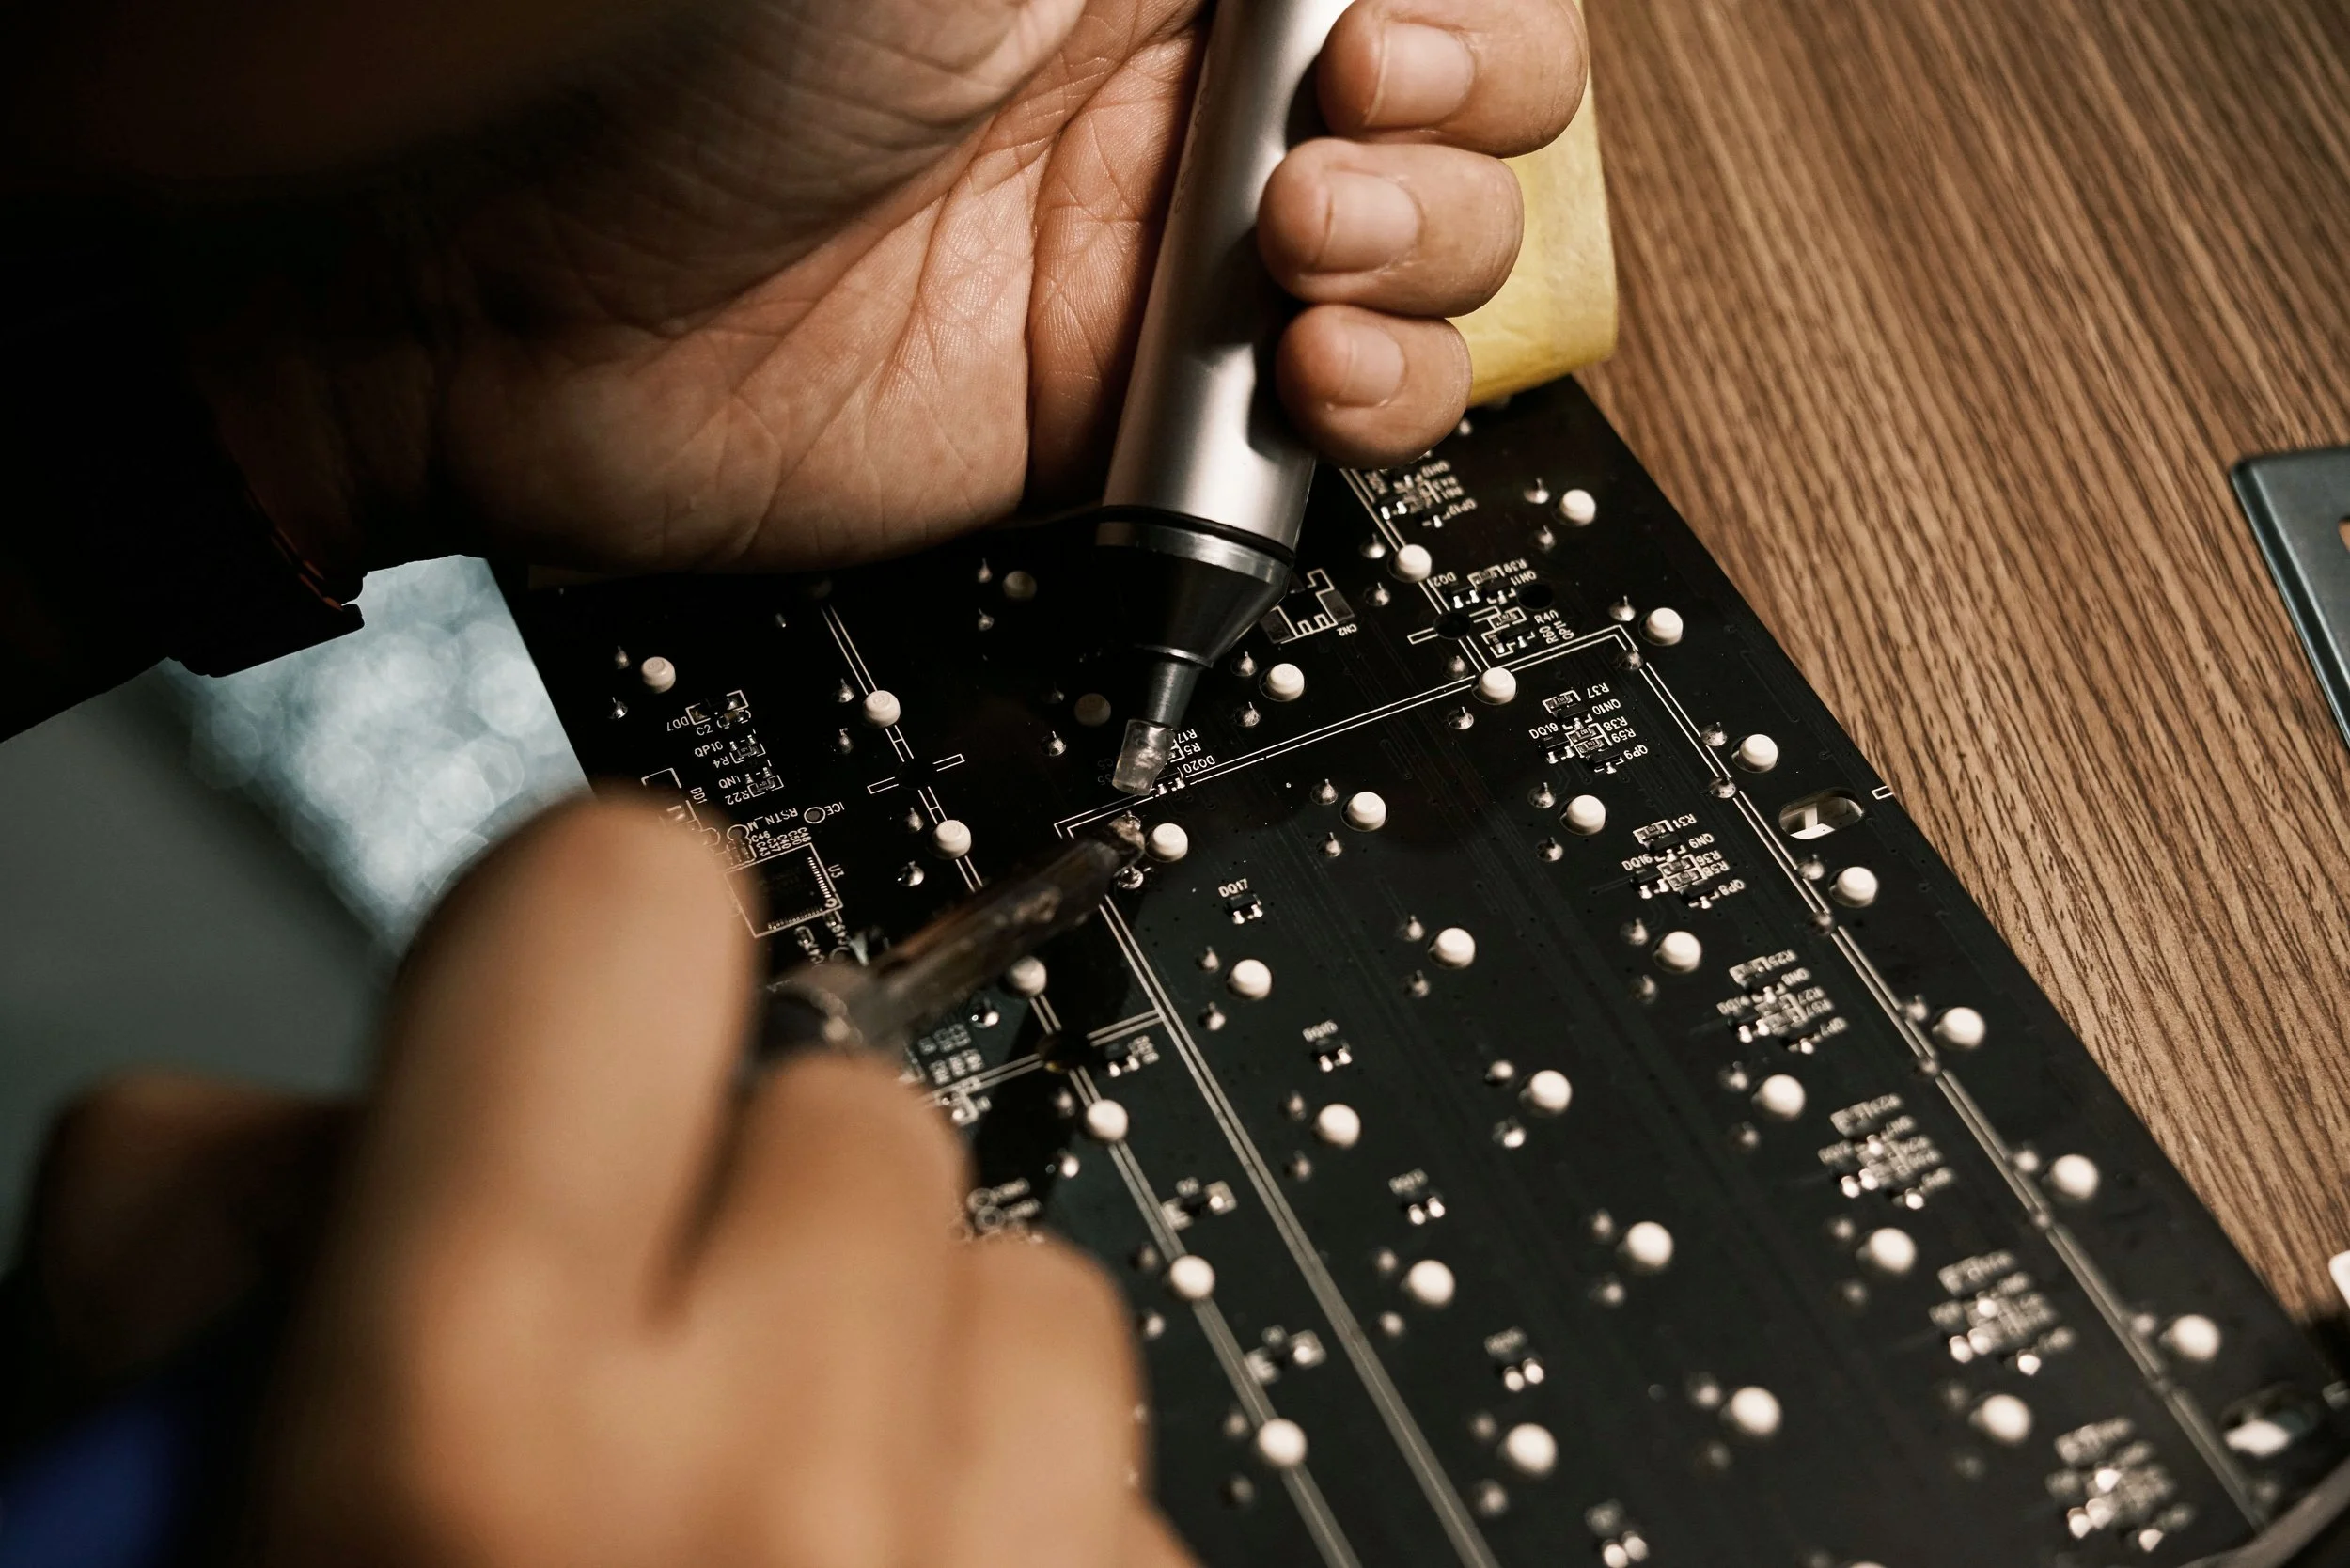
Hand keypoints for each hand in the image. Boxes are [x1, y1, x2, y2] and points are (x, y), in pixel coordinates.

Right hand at [22, 800, 1185, 1566]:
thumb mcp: (155, 1503)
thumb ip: (213, 1246)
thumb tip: (341, 1106)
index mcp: (464, 1424)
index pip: (619, 901)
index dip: (577, 953)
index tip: (566, 1030)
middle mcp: (771, 1488)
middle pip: (854, 1100)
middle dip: (744, 1205)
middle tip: (633, 1375)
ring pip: (1021, 1270)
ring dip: (904, 1369)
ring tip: (762, 1533)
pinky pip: (1111, 1448)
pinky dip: (1008, 1507)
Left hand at [171, 0, 1584, 575]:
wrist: (523, 298)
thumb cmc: (684, 55)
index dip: (1462, 3)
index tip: (1380, 29)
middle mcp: (1190, 81)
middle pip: (1473, 91)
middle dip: (1463, 108)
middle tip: (1345, 116)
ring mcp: (1174, 248)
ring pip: (1443, 249)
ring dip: (1434, 250)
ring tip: (1307, 250)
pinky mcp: (1140, 411)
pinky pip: (1343, 418)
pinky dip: (1383, 399)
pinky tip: (1317, 371)